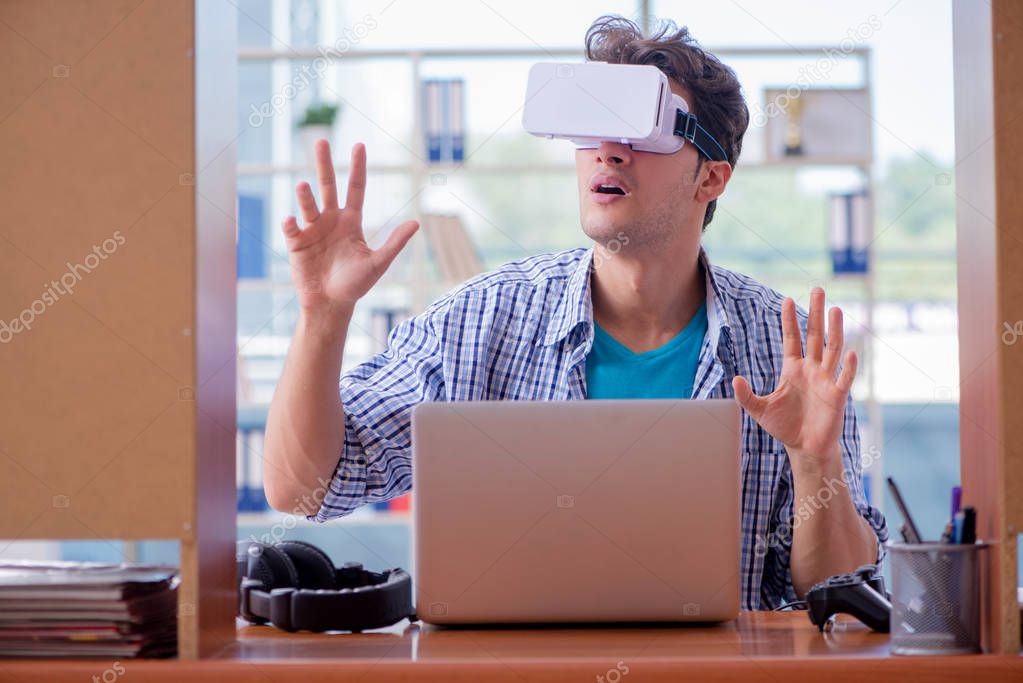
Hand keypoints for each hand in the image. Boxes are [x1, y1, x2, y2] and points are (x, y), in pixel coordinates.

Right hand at [281, 139, 418, 315]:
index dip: (358, 167)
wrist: (331, 304)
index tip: (358, 145)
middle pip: (328, 186)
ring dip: (306, 196)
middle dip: (324, 164)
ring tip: (303, 186)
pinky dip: (290, 224)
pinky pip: (292, 229)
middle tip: (320, 141)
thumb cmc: (355, 284)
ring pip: (309, 205)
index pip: (355, 188)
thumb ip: (395, 243)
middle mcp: (330, 220)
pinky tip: (291, 221)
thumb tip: (416, 223)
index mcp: (350, 221)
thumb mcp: (378, 263)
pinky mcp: (296, 243)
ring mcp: (312, 229)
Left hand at [731, 288, 856, 471]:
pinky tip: (849, 352)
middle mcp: (812, 369)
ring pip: (832, 349)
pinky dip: (847, 366)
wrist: (805, 448)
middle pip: (815, 335)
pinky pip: (843, 378)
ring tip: (836, 309)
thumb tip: (736, 379)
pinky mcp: (837, 396)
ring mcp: (826, 380)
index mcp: (793, 369)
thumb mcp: (760, 410)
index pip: (791, 338)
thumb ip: (746, 395)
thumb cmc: (785, 426)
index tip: (787, 299)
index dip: (789, 320)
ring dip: (835, 330)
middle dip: (816, 313)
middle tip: (818, 289)